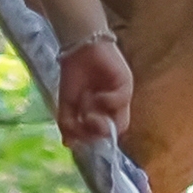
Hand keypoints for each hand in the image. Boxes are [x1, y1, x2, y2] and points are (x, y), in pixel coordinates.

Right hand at [51, 33, 135, 153]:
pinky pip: (121, 101)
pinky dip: (107, 102)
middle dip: (98, 134)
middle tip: (86, 125)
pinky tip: (96, 96)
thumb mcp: (66, 104)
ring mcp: (121, 97)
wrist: (77, 48)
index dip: (92, 140)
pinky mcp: (126, 84)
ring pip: (121, 123)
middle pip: (113, 132)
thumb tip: (69, 144)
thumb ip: (68, 124)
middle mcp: (114, 107)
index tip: (79, 137)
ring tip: (89, 113)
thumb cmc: (73, 74)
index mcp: (101, 112)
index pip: (103, 136)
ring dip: (102, 123)